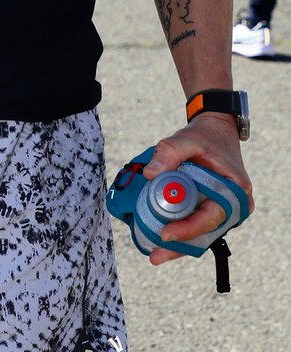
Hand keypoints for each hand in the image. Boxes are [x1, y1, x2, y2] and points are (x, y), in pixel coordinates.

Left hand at [142, 113, 252, 264]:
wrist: (216, 131)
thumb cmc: (205, 136)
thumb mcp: (187, 138)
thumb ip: (169, 151)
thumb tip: (150, 173)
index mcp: (235, 190)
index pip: (211, 218)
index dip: (188, 229)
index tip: (165, 234)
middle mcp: (234, 205)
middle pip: (206, 232)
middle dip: (181, 246)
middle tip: (155, 256)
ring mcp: (223, 209)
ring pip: (201, 233)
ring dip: (180, 244)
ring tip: (155, 254)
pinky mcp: (211, 208)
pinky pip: (196, 224)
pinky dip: (181, 231)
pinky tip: (161, 241)